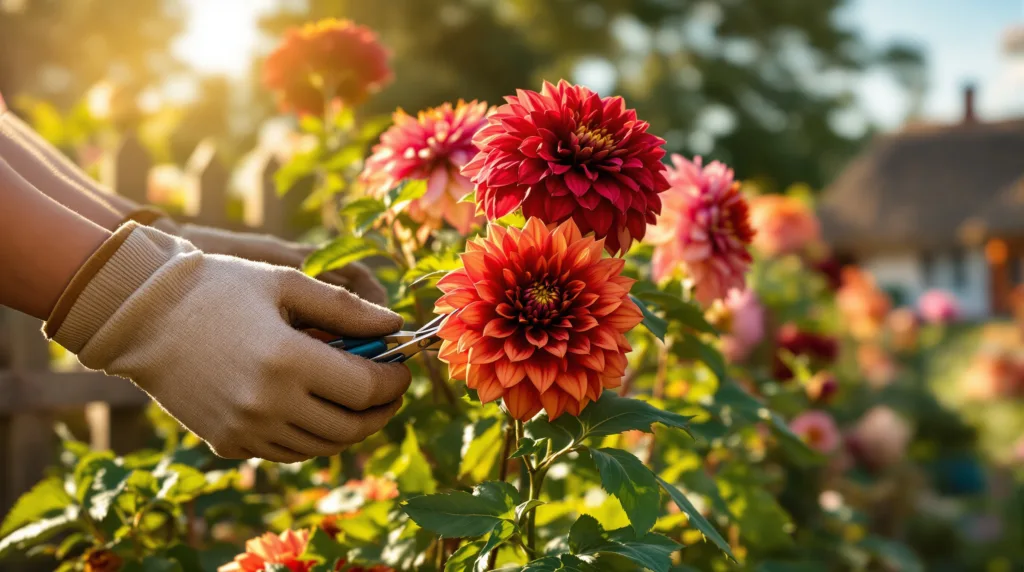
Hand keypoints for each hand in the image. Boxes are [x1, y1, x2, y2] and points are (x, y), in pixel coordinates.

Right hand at [46, 223, 409, 461]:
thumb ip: (347, 309)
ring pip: (321, 447)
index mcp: (287, 361)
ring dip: (350, 428)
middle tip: (390, 392)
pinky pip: (287, 452)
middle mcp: (268, 405)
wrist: (141, 317)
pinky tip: (318, 411)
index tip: (402, 367)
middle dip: (381, 411)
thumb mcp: (286, 283)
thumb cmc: (218, 288)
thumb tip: (395, 325)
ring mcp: (245, 430)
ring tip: (359, 403)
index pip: (366, 389)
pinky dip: (313, 438)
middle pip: (350, 427)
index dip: (394, 381)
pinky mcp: (227, 444)